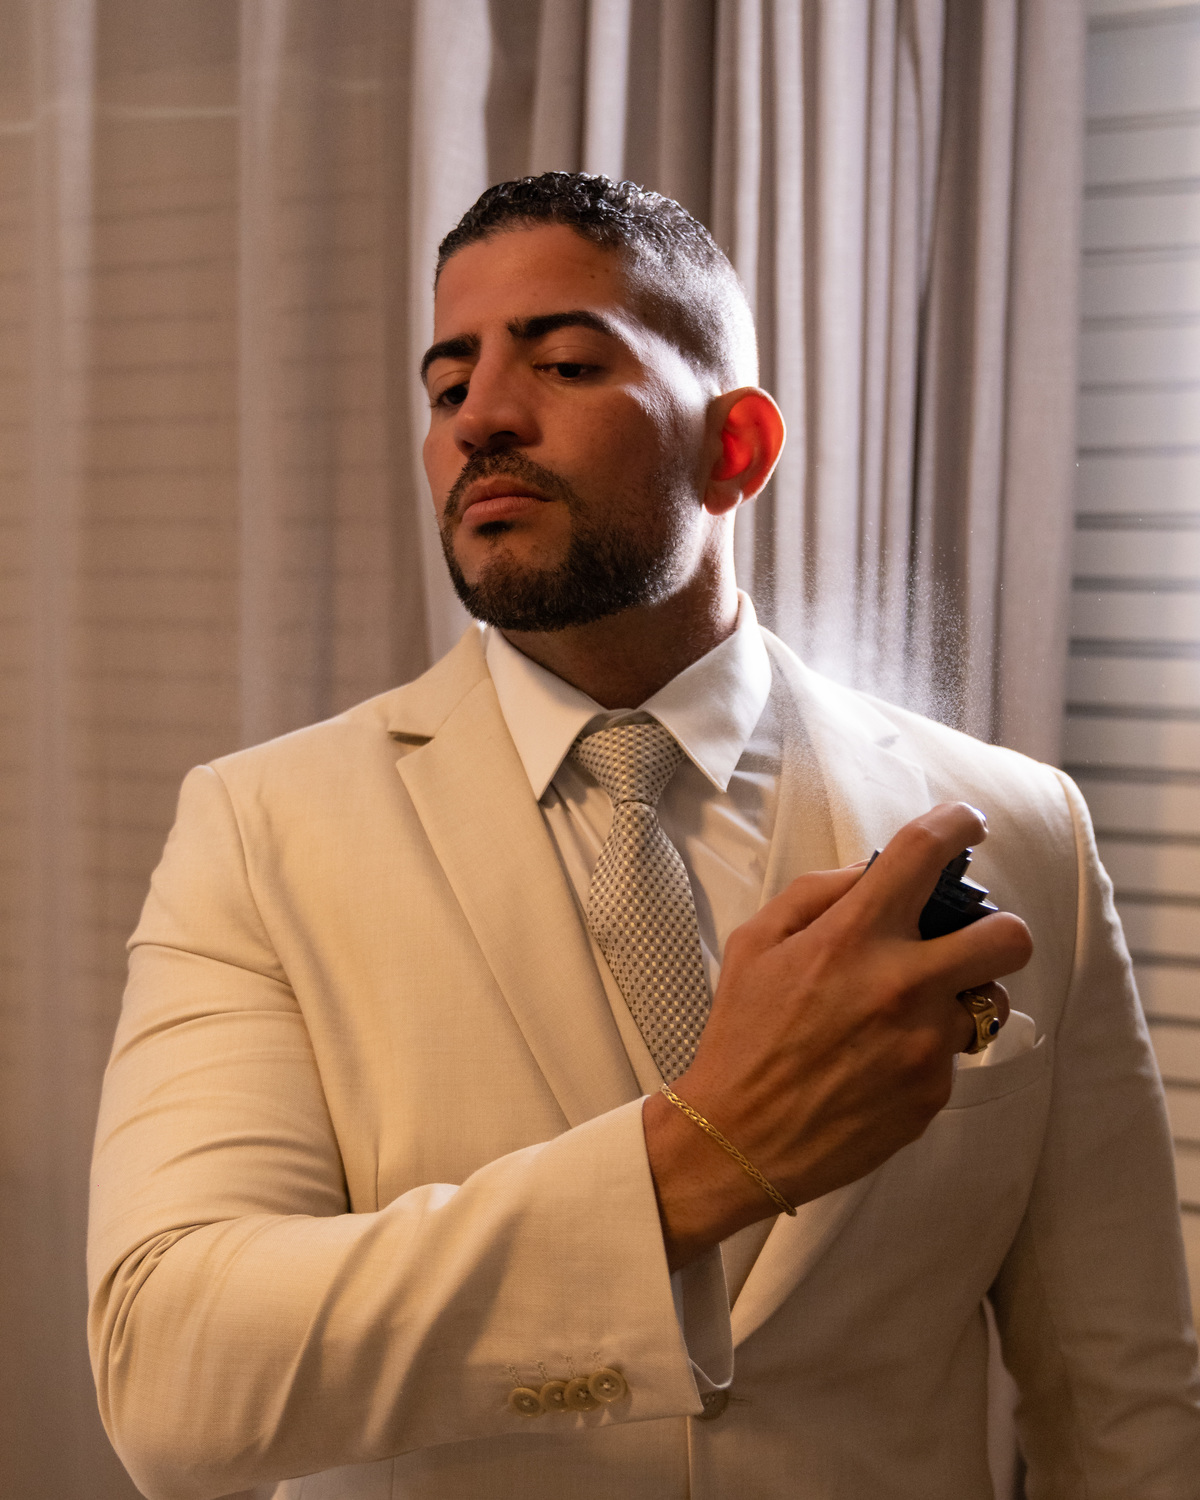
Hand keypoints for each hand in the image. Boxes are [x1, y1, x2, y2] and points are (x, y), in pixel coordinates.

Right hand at [643, 802, 1032, 1268]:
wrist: (739, 1138)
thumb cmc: (743, 1035)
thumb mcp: (755, 943)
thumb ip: (818, 893)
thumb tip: (872, 873)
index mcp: (854, 936)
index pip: (925, 854)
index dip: (957, 824)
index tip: (965, 824)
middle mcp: (902, 984)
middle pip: (1008, 938)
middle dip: (997, 929)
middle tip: (965, 939)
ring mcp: (925, 1044)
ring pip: (990, 1002)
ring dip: (962, 997)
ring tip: (911, 1011)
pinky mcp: (932, 1093)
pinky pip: (954, 1054)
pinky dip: (928, 1049)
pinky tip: (880, 1060)